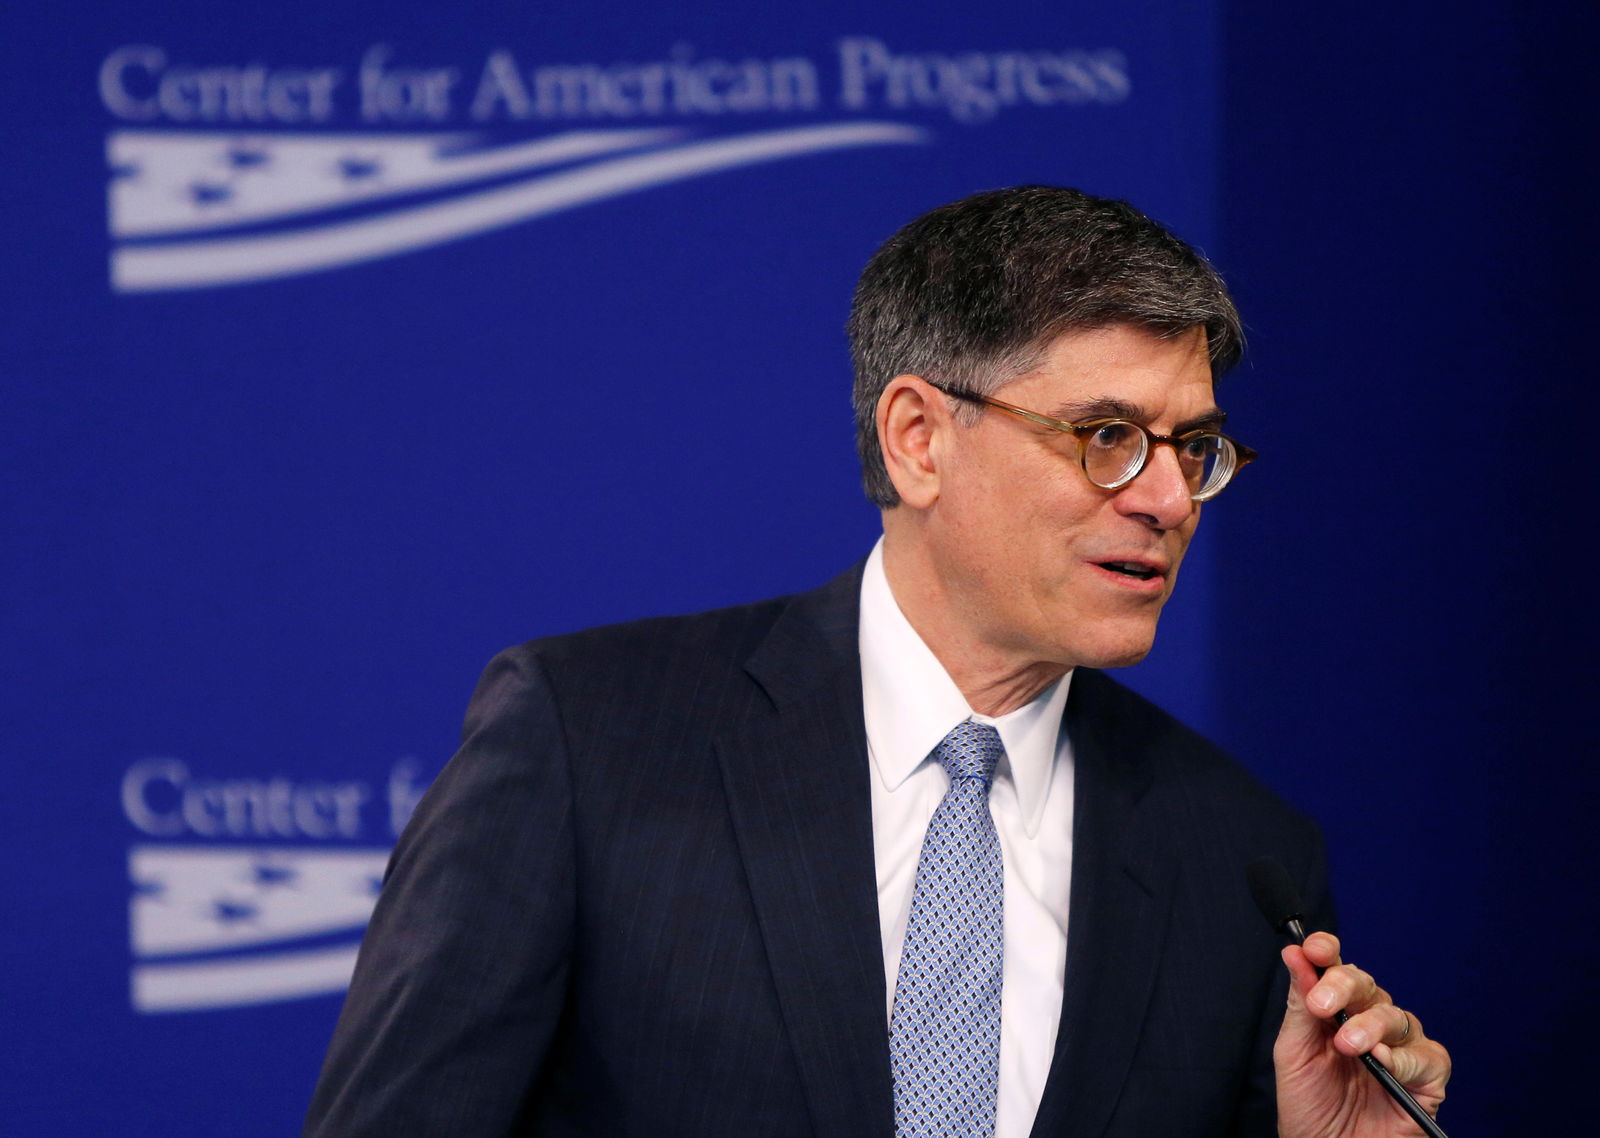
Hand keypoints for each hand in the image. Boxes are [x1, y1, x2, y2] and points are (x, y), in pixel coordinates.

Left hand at [1273, 932, 1449, 1137]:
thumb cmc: (1310, 1108)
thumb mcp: (1294, 1053)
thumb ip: (1299, 1005)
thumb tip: (1295, 954)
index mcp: (1335, 1012)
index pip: (1336, 969)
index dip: (1327, 952)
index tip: (1314, 948)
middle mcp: (1370, 1023)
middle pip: (1366, 985)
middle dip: (1344, 986)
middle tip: (1322, 1005)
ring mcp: (1400, 1048)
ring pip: (1396, 1015)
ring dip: (1370, 1026)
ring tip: (1348, 1046)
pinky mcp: (1428, 1078)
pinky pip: (1427, 1055)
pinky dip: (1404, 1058)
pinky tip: (1383, 1063)